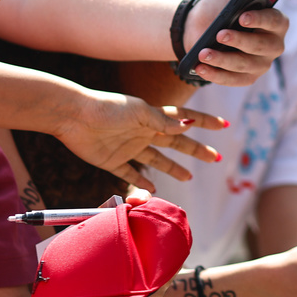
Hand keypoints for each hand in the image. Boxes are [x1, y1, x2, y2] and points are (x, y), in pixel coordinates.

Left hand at [52, 90, 226, 192]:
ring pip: (156, 160)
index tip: (223, 125)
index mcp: (152, 116)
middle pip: (175, 142)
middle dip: (196, 149)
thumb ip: (162, 122)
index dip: (204, 122)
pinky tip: (152, 188)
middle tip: (215, 157)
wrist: (73, 116)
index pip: (184, 119)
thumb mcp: (139, 112)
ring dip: (173, 168)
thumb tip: (189, 126)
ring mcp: (128, 147)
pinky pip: (130, 173)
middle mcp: (143, 131)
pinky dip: (141, 181)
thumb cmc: (107, 108)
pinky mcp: (112, 161)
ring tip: (189, 176)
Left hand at [184, 0, 288, 85]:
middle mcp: (273, 44)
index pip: (276, 22)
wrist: (199, 25)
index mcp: (276, 21)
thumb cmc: (222, 4)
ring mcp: (260, 63)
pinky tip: (201, 67)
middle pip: (262, 47)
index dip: (261, 20)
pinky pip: (233, 80)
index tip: (242, 16)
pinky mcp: (246, 78)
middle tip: (220, 34)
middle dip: (239, 41)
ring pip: (245, 66)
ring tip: (203, 51)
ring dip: (223, 59)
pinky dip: (216, 75)